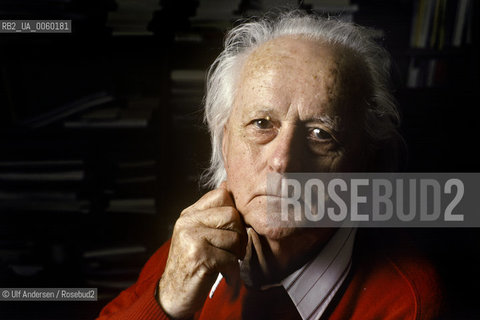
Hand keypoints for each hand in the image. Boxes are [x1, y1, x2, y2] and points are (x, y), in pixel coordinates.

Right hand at [158, 182, 247, 318]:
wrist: (173, 295)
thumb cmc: (192, 264)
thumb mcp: (199, 234)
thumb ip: (212, 214)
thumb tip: (227, 186)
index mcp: (189, 214)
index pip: (221, 195)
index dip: (234, 212)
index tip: (232, 230)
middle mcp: (187, 222)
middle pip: (232, 214)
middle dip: (239, 235)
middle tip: (232, 251)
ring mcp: (191, 238)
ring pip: (234, 237)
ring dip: (235, 255)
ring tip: (225, 262)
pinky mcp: (198, 256)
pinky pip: (230, 258)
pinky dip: (232, 271)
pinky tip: (224, 275)